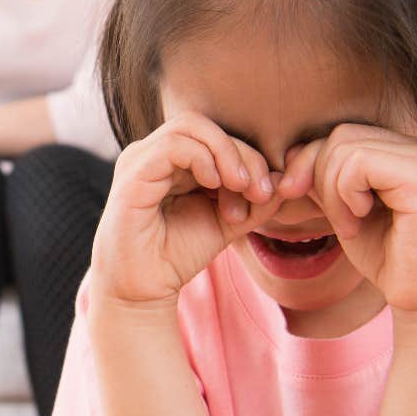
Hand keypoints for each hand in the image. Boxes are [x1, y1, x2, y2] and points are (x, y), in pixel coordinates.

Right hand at [89, 113, 285, 310]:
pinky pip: (172, 146)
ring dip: (227, 153)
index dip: (250, 158)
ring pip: (191, 126)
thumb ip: (256, 201)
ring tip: (241, 187)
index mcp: (177, 160)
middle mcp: (156, 153)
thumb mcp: (229, 222)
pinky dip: (202, 159)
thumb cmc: (179, 253)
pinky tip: (215, 185)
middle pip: (208, 127)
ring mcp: (141, 159)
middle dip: (243, 154)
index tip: (265, 195)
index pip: (218, 135)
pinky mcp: (133, 173)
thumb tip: (283, 179)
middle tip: (259, 191)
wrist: (144, 289)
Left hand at [278, 125, 416, 315]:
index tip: (296, 196)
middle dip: (318, 178)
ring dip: (332, 192)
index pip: (342, 134)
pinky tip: (359, 220)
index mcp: (403, 151)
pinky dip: (345, 194)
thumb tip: (293, 151)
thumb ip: (326, 180)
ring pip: (345, 148)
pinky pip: (358, 164)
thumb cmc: (388, 258)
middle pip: (340, 135)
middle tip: (337, 221)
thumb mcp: (344, 211)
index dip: (310, 163)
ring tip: (349, 225)